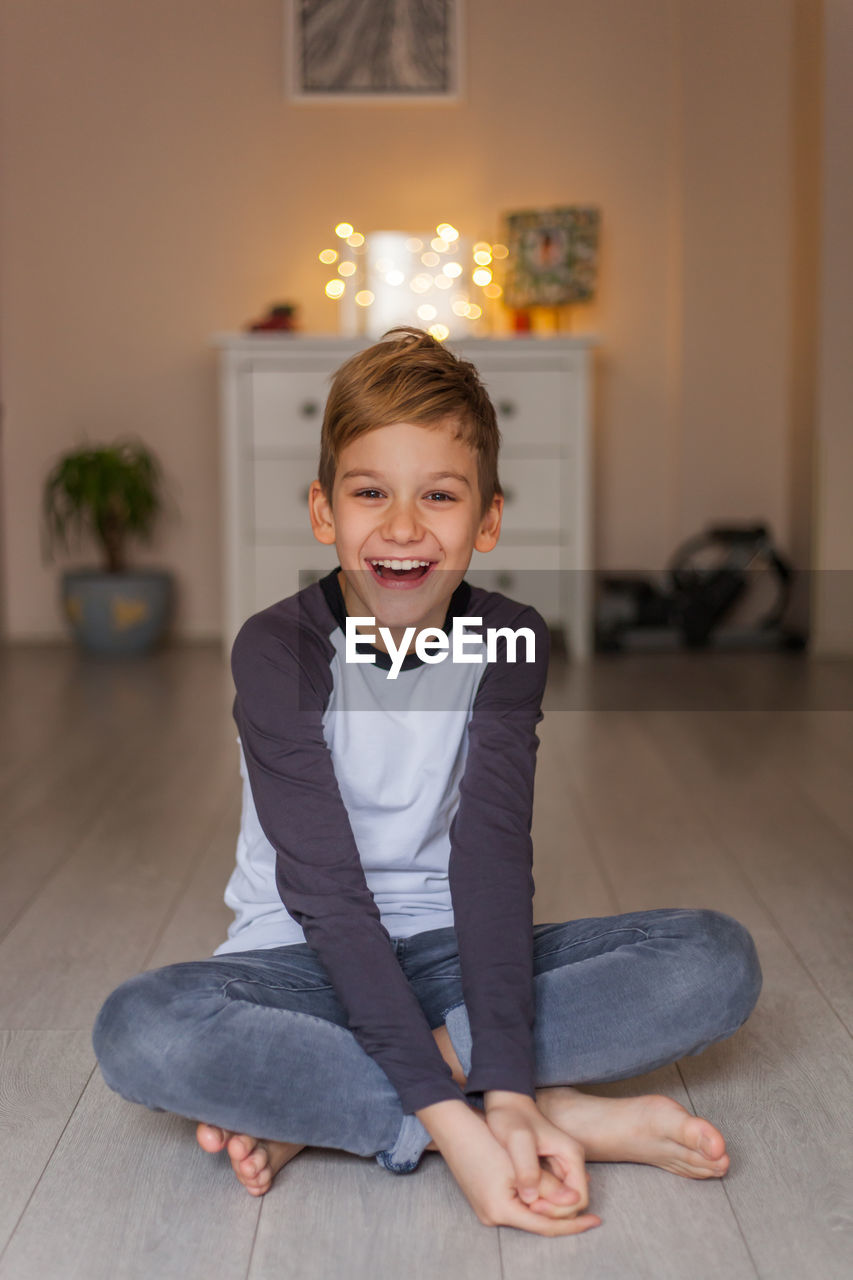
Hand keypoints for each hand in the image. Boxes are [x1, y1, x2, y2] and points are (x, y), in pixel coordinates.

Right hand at [417, 1100, 600, 1235]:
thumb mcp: (523, 1162)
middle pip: (537, 1222)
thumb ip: (550, 1186)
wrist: (453, 1125)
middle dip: (563, 1215)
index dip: (574, 1224)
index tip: (597, 1220)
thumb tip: (576, 1202)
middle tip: (590, 1210)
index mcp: (500, 1211)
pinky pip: (518, 1204)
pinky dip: (536, 1198)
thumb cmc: (485, 1139)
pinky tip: (550, 1188)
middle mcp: (491, 1216)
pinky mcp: (485, 1198)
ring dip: (550, 1204)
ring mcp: (486, 1208)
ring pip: (528, 1213)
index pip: (546, 1226)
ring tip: (573, 1196)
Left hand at [483, 1090, 589, 1211]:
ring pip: (561, 1201)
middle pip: (572, 1203)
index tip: (531, 1204)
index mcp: (572, 1155)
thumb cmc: (510, 1118)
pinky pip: (551, 1193)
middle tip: (525, 1205)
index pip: (578, 1199)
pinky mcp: (551, 1169)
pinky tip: (522, 1195)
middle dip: (551, 1211)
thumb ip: (527, 1168)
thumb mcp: (517, 1140)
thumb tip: (532, 1199)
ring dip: (545, 1206)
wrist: (504, 1103)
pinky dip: (539, 1199)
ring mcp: (562, 1166)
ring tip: (522, 1201)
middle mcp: (572, 1162)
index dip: (558, 1209)